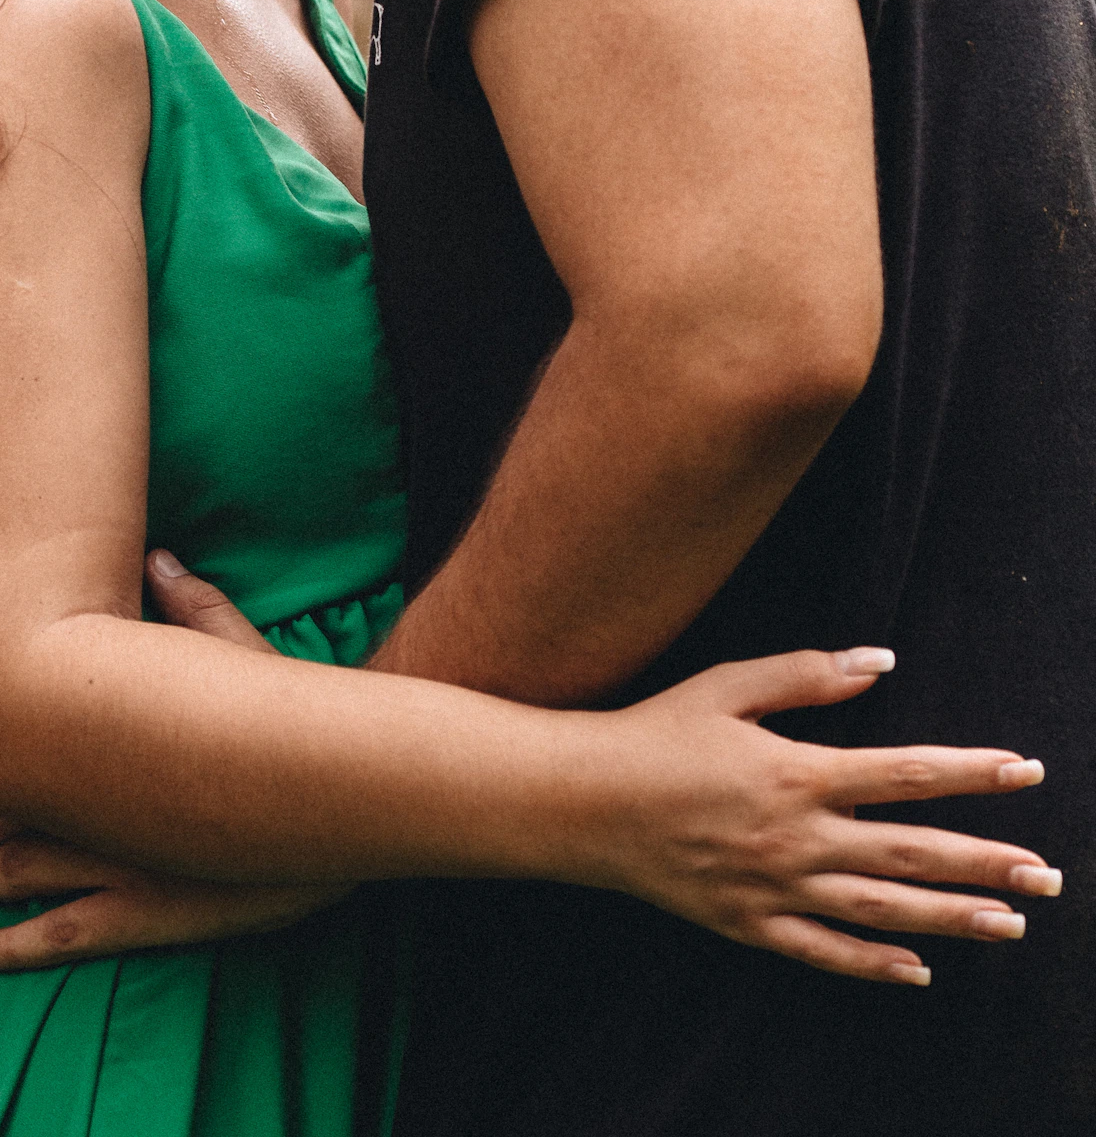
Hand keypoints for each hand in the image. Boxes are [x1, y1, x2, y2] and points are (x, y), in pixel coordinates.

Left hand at [0, 550, 348, 970]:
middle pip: (20, 819)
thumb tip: (160, 558)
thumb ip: (193, 605)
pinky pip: (70, 934)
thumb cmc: (292, 717)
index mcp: (118, 747)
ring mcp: (128, 869)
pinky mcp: (155, 913)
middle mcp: (110, 811)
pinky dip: (21, 944)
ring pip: (30, 876)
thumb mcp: (240, 652)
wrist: (345, 796)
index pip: (30, 753)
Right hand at [596, 648, 1061, 984]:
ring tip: (1011, 924)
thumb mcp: (726, 685)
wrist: (584, 802)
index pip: (907, 774)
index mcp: (796, 773)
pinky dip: (876, 965)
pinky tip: (920, 970)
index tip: (1025, 771)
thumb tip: (880, 661)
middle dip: (987, 863)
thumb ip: (806, 675)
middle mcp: (797, 838)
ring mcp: (776, 889)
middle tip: (1048, 875)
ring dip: (953, 917)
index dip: (971, 773)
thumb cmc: (655, 733)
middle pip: (913, 853)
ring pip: (883, 909)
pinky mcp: (750, 926)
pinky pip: (826, 953)